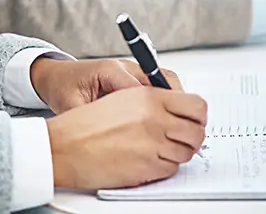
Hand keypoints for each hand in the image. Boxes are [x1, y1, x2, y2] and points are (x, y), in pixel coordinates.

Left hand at [30, 57, 182, 113]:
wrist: (59, 75)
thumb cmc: (65, 86)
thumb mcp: (72, 104)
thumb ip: (88, 117)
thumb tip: (102, 135)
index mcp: (109, 70)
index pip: (138, 88)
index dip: (153, 107)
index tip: (162, 125)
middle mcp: (125, 67)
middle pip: (160, 78)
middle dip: (173, 100)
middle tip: (181, 124)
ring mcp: (132, 70)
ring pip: (164, 80)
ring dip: (173, 99)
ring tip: (178, 123)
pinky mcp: (135, 77)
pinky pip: (158, 85)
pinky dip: (166, 99)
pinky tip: (167, 118)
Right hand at [46, 86, 207, 189]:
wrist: (65, 146)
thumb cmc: (88, 121)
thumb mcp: (123, 97)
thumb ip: (154, 98)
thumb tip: (179, 107)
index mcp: (150, 97)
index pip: (197, 105)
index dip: (199, 114)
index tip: (195, 118)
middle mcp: (155, 120)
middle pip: (197, 132)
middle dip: (194, 136)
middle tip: (184, 136)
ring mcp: (152, 146)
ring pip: (186, 152)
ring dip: (179, 151)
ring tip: (164, 147)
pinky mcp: (145, 169)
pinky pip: (171, 169)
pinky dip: (166, 165)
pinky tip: (152, 158)